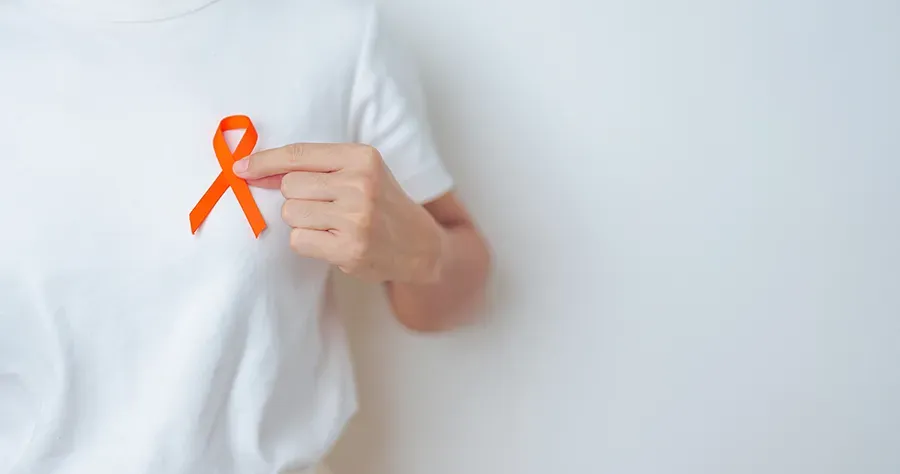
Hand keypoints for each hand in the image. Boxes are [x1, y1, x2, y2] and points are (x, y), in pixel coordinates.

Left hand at [233, 143, 444, 282]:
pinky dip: (309, 243)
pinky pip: (299, 240)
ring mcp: (356, 217)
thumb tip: (254, 170)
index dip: (264, 161)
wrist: (421, 245)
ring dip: (303, 222)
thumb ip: (314, 168)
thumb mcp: (359, 173)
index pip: (299, 155)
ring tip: (332, 225)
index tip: (241, 167)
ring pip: (291, 213)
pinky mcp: (350, 247)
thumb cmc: (382, 205)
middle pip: (290, 186)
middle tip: (326, 207)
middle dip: (297, 198)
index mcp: (362, 157)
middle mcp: (360, 184)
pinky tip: (333, 242)